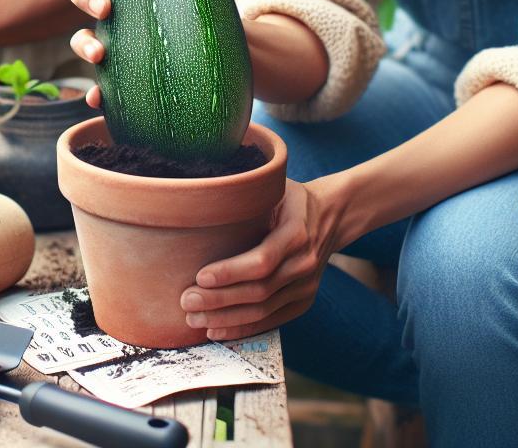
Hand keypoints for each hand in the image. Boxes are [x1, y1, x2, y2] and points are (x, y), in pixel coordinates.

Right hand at [66, 0, 246, 107]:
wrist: (218, 53)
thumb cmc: (204, 5)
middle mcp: (113, 3)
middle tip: (105, 7)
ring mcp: (113, 39)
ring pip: (82, 38)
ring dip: (83, 45)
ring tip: (99, 56)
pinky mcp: (121, 73)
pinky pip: (99, 83)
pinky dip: (95, 92)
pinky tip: (98, 99)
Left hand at [179, 178, 342, 340]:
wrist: (331, 215)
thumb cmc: (289, 198)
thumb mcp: (273, 186)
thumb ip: (246, 195)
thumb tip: (201, 196)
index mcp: (296, 231)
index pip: (262, 260)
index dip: (230, 271)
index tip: (200, 276)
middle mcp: (304, 262)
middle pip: (259, 290)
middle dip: (219, 300)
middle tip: (186, 301)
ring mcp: (306, 286)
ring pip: (263, 310)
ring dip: (226, 318)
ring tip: (194, 318)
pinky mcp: (303, 301)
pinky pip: (272, 320)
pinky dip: (244, 328)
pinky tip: (217, 330)